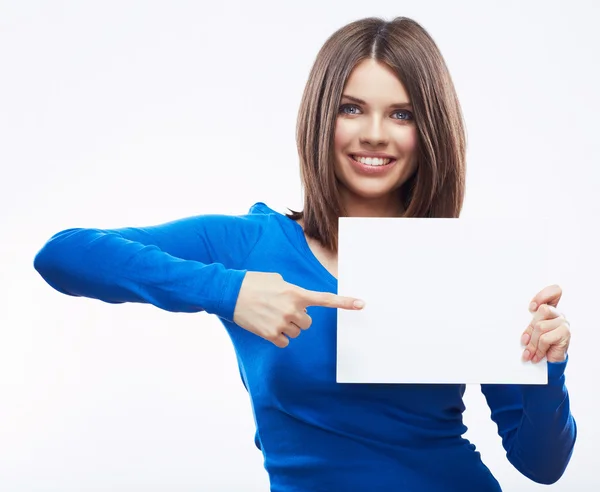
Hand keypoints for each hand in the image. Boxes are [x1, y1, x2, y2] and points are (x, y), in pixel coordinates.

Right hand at [233, 271, 364, 347]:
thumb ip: (292, 291)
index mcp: (296, 293)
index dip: (345, 302)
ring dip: (287, 326)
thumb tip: (297, 302)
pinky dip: (277, 336)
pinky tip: (266, 325)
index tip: (362, 304)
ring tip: (271, 315)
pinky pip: (284, 342)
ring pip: (296, 332)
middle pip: (308, 323)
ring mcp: (281, 323)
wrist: (230, 292)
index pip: (325, 299)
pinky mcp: (270, 334)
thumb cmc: (253, 283)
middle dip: (299, 318)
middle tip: (283, 309)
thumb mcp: (277, 280)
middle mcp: (292, 309)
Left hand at [521, 284, 570, 362]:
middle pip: (542, 310)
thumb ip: (530, 323)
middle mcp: (558, 314)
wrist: (550, 362)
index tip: (531, 307)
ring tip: (529, 352)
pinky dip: (538, 348)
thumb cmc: (539, 344)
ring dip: (532, 342)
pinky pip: (545, 338)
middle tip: (524, 341)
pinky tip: (537, 355)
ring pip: (541, 326)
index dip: (544, 295)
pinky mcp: (565, 333)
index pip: (555, 291)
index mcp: (550, 308)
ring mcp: (563, 323)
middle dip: (530, 328)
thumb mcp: (532, 331)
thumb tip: (519, 325)